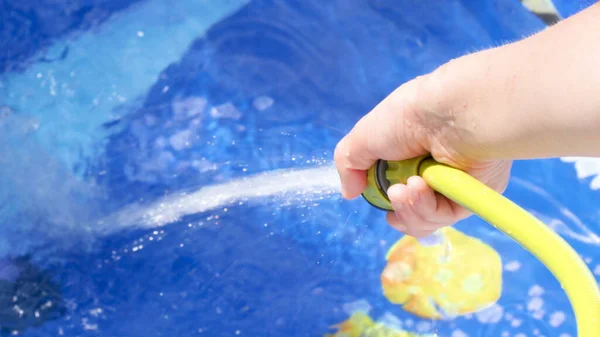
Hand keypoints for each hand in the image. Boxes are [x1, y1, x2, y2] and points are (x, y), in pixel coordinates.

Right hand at [334, 50, 511, 237]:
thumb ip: (349, 165)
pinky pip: (441, 219)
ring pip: (422, 220)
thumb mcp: (363, 137)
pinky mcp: (469, 198)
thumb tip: (349, 193)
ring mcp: (451, 186)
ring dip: (409, 208)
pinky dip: (427, 208)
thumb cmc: (407, 118)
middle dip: (397, 206)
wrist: (451, 116)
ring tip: (409, 188)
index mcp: (409, 153)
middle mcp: (431, 170)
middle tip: (396, 192)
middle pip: (407, 211)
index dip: (384, 197)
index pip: (394, 188)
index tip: (377, 192)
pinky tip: (423, 188)